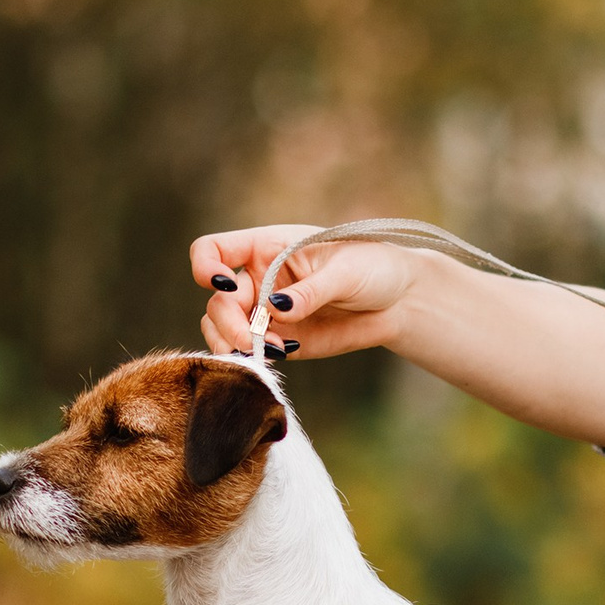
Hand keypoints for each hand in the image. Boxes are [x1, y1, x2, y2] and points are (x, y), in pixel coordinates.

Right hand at [190, 226, 423, 358]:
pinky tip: (278, 354)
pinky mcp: (279, 339)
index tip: (222, 285)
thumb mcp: (344, 271)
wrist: (399, 301)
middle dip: (229, 323)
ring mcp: (265, 311)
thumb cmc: (373, 267)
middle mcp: (258, 278)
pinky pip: (249, 350)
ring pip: (221, 329)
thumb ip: (309, 291)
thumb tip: (274, 308)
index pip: (212, 250)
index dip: (206, 267)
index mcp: (266, 247)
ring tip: (266, 351)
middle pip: (217, 301)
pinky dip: (252, 357)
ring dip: (232, 343)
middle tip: (253, 341)